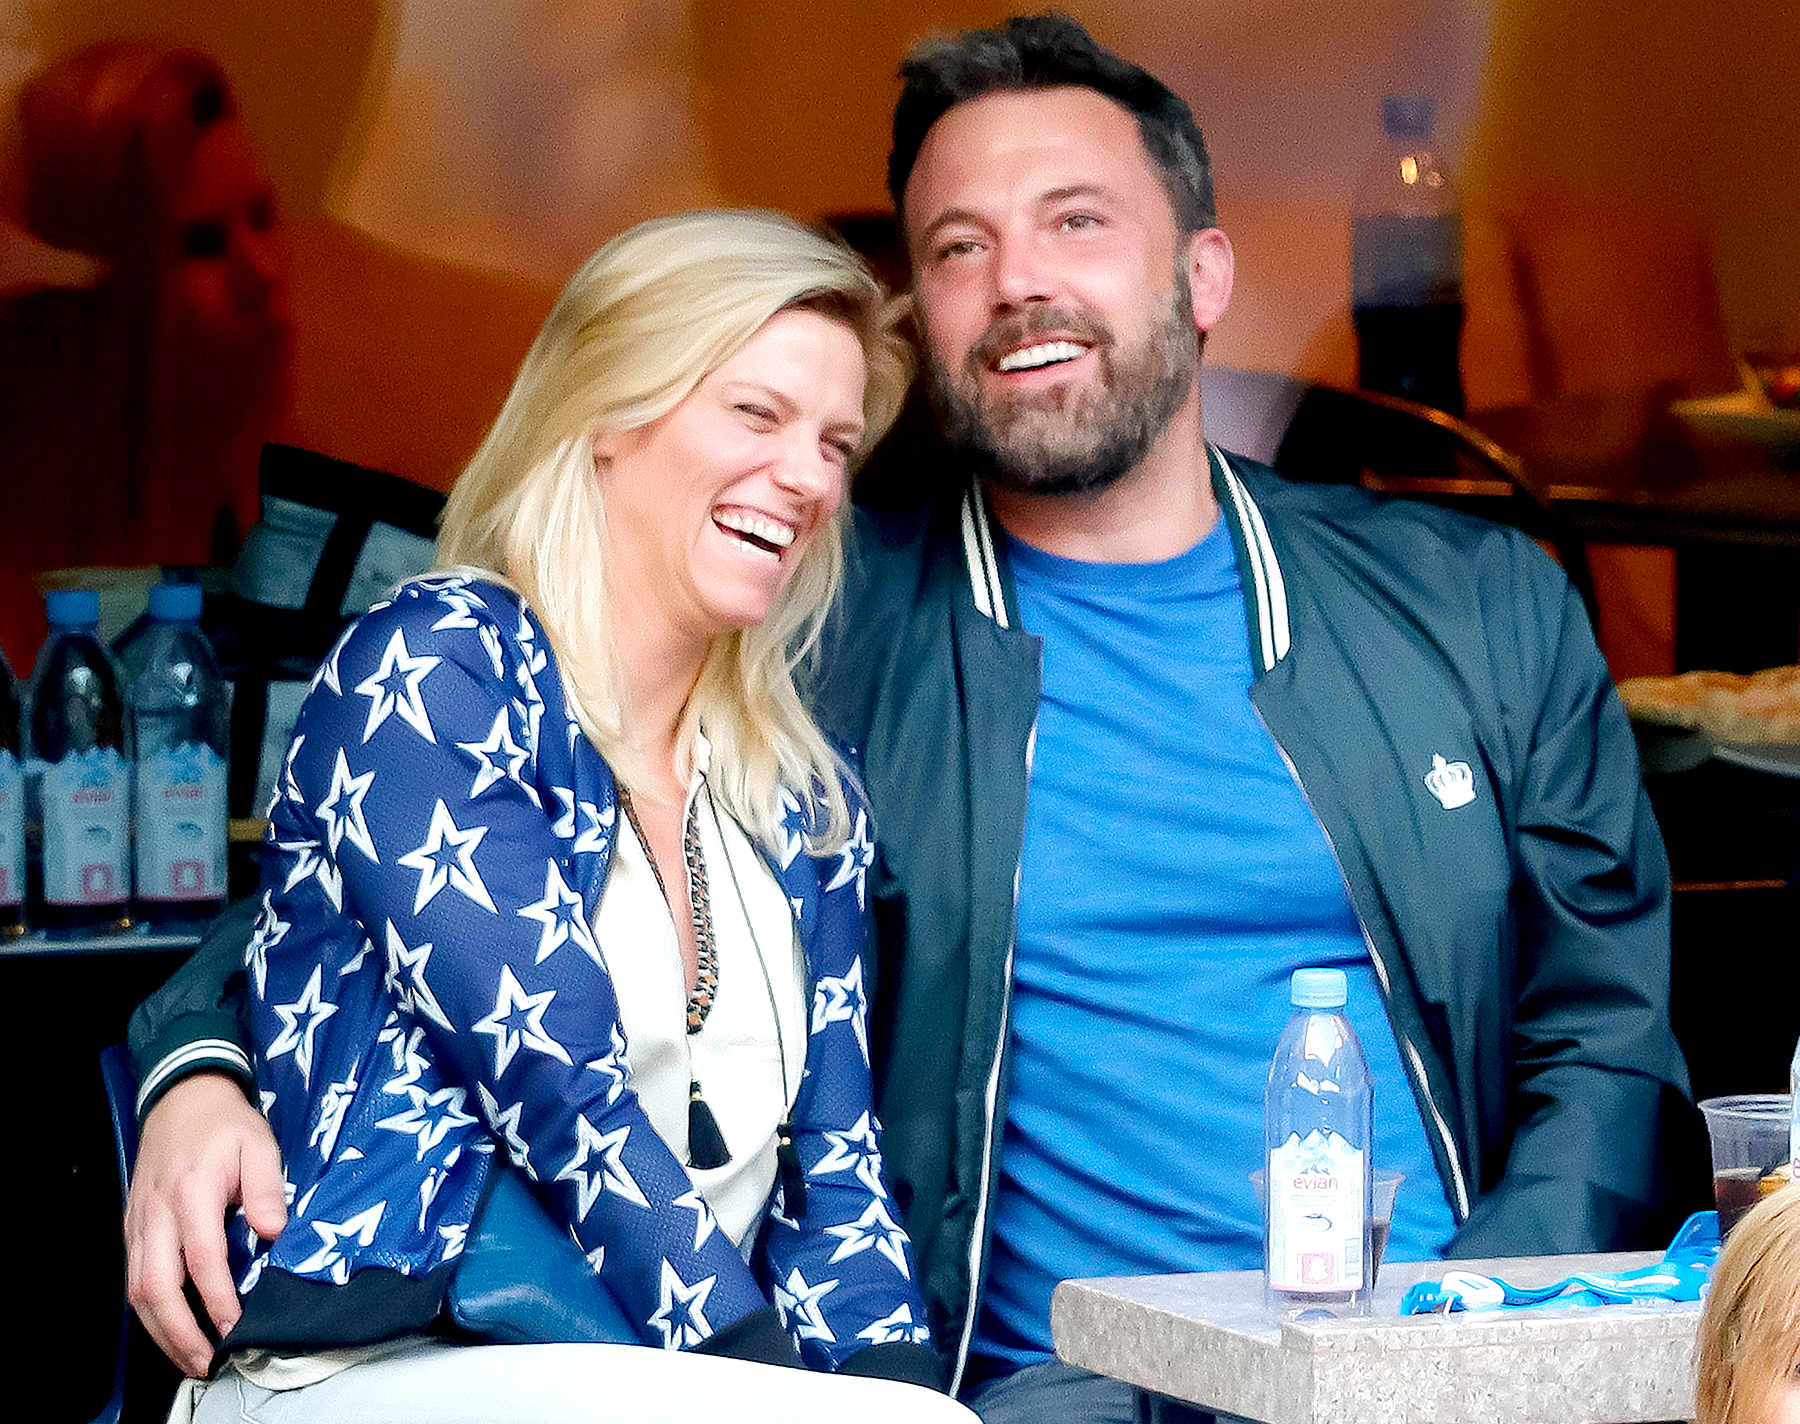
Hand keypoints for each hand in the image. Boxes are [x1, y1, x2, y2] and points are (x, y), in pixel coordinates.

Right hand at [124, 1072, 286, 1376]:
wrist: (182, 1098)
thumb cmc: (223, 1123)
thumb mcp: (259, 1144)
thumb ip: (268, 1189)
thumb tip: (274, 1232)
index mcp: (191, 1193)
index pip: (201, 1259)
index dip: (217, 1298)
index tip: (235, 1325)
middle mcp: (158, 1214)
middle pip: (155, 1288)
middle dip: (179, 1332)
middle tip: (206, 1361)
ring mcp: (140, 1223)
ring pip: (137, 1290)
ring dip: (161, 1330)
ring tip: (190, 1357)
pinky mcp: (133, 1228)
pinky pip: (134, 1278)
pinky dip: (150, 1310)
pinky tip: (172, 1327)